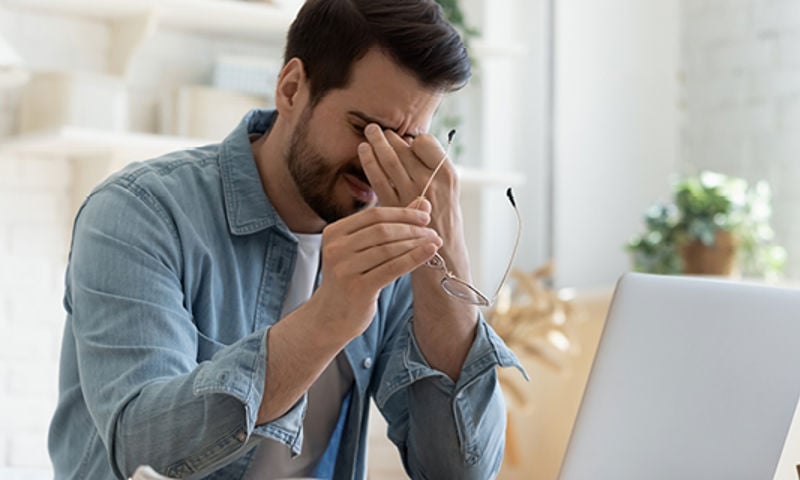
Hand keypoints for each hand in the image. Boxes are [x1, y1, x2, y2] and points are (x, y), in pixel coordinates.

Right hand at [311, 201, 441, 339]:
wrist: (331, 317)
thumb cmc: (352, 278)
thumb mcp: (364, 250)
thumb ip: (390, 225)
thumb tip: (423, 203)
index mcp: (334, 232)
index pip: (373, 215)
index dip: (402, 213)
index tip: (425, 216)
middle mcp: (335, 248)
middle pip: (382, 230)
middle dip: (412, 228)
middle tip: (432, 231)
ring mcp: (344, 269)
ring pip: (388, 249)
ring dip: (416, 243)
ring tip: (435, 242)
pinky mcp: (357, 288)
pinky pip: (392, 268)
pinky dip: (414, 258)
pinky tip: (430, 252)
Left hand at [358, 124, 457, 211]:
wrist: (442, 253)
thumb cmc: (444, 218)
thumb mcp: (450, 189)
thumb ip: (433, 167)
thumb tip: (411, 142)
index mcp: (447, 174)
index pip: (425, 142)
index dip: (414, 139)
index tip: (407, 140)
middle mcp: (430, 182)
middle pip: (404, 149)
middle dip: (388, 136)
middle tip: (376, 128)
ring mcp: (411, 194)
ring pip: (389, 160)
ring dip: (376, 143)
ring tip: (369, 132)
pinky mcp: (393, 206)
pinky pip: (377, 178)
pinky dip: (369, 162)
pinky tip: (363, 152)